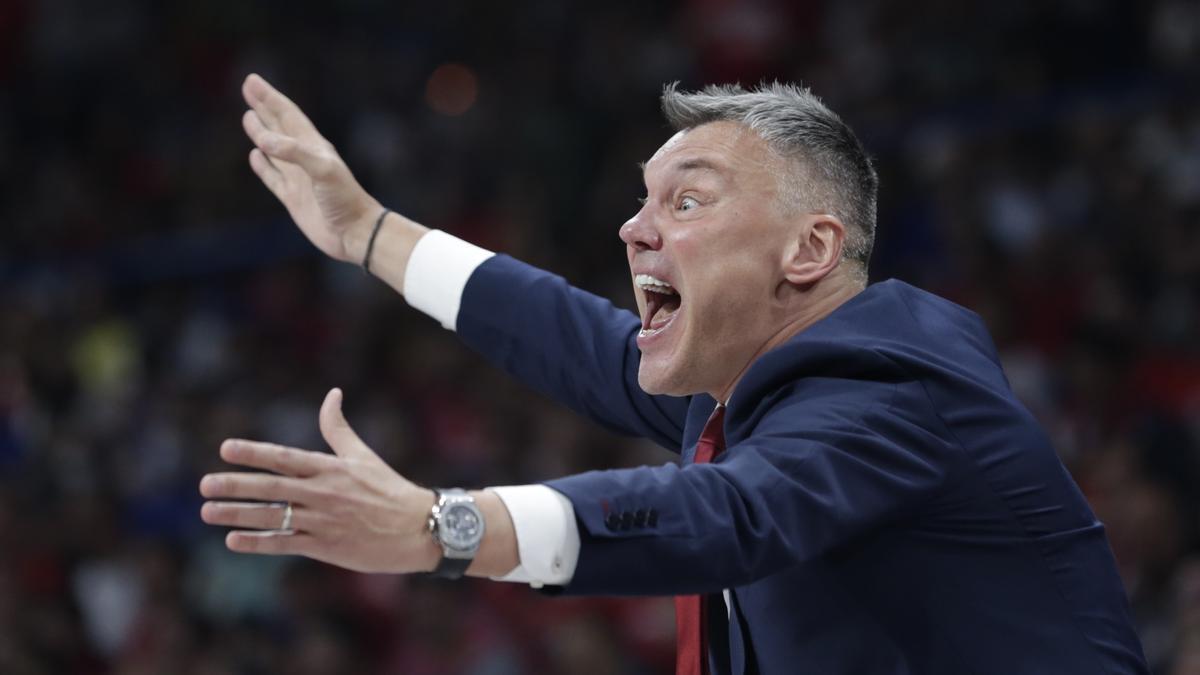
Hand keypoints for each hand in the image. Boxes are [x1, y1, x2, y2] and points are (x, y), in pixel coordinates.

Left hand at [200, 388, 439, 573]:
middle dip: (235, 485)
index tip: (226, 448)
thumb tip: (332, 393)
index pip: (284, 457)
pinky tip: (233, 541)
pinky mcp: (325, 547)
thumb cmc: (389, 489)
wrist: (418, 528)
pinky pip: (285, 545)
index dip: (254, 453)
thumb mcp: (363, 455)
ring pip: (272, 517)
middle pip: (271, 487)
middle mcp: (322, 493)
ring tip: (207, 512)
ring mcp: (322, 522)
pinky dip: (258, 543)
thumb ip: (339, 427)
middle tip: (204, 484)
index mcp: (330, 468)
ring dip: (237, 514)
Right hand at [241, 74, 380, 262]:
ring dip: (260, 133)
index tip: (251, 81)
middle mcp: (304, 158)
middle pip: (279, 126)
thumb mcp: (323, 171)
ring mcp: (298, 178)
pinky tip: (255, 156)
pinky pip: (272, 177)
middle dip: (263, 106)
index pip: (287, 115)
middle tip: (248, 86)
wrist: (355, 233)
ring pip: (273, 149)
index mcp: (314, 146)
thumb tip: (263, 142)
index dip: (270, 98)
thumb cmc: (345, 199)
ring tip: (248, 116)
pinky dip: (262, 166)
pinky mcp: (292, 198)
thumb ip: (294, 153)